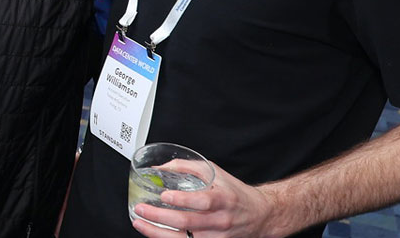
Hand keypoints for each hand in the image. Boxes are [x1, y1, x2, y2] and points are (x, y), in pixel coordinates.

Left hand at [131, 160, 280, 237]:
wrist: (259, 215)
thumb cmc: (234, 193)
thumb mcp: (215, 173)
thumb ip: (187, 167)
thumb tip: (160, 168)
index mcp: (223, 200)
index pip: (203, 201)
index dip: (182, 200)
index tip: (164, 195)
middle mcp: (220, 220)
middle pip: (187, 222)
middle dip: (159, 216)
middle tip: (141, 209)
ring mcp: (216, 237)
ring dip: (157, 232)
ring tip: (140, 223)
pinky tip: (154, 233)